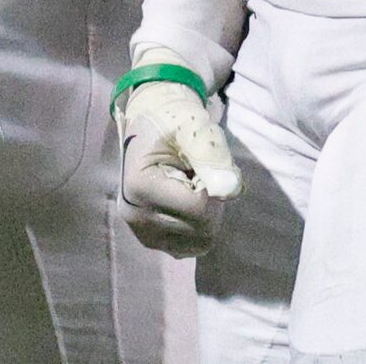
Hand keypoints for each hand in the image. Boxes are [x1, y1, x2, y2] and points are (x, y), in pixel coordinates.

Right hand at [116, 57, 239, 256]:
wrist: (153, 120)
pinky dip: (198, 226)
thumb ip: (212, 154)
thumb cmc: (172, 118)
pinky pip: (189, 247)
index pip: (198, 208)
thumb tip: (230, 190)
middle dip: (212, 201)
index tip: (204, 163)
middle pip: (200, 229)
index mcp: (139, 186)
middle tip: (200, 172)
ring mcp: (141, 231)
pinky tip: (187, 201)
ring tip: (192, 185)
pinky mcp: (150, 239)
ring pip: (198, 242)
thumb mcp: (193, 125)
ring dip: (207, 215)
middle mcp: (134, 215)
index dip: (214, 186)